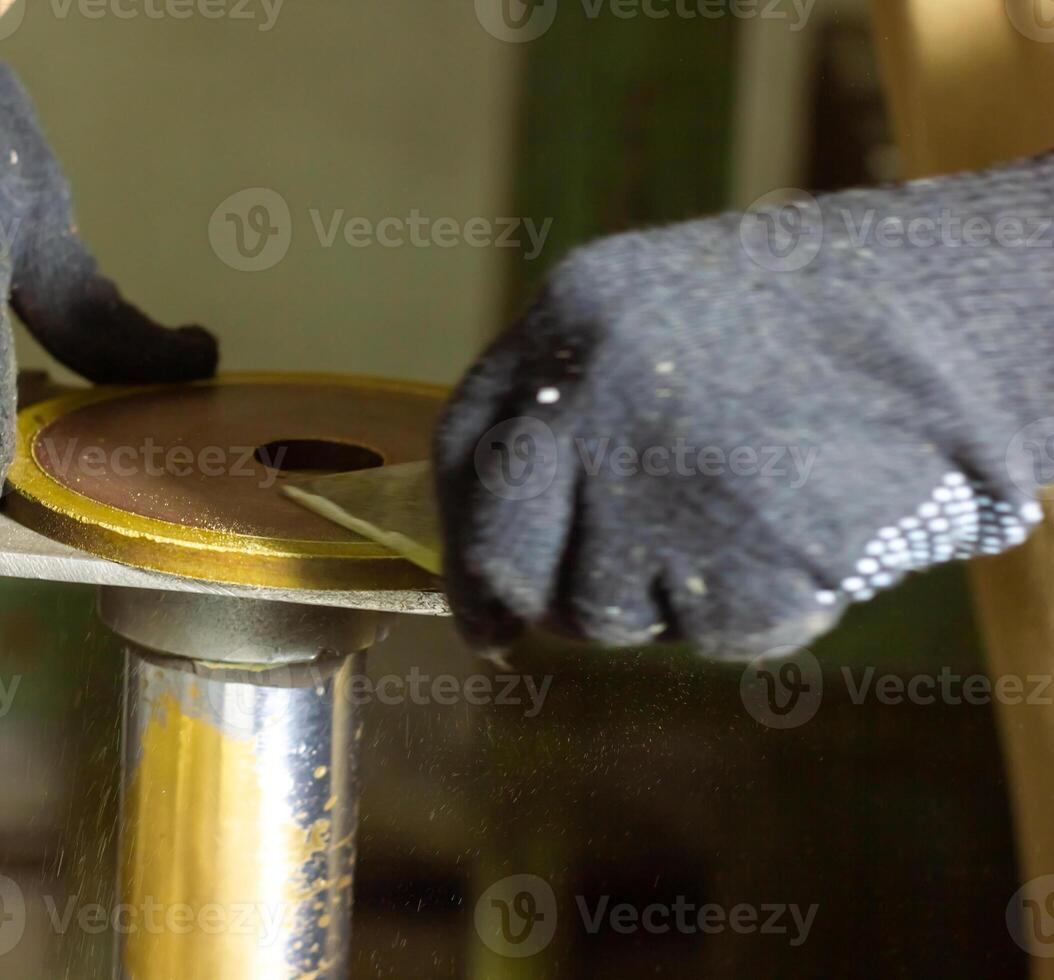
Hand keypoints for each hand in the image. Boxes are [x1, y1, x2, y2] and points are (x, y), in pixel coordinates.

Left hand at [434, 156, 1053, 657]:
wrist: (969, 318)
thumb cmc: (819, 321)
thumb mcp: (664, 315)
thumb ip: (576, 402)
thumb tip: (509, 540)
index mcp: (573, 314)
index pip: (467, 452)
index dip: (462, 543)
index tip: (479, 610)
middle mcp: (597, 396)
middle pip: (512, 556)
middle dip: (539, 601)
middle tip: (582, 611)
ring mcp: (665, 480)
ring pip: (611, 612)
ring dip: (669, 598)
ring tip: (751, 519)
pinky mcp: (743, 555)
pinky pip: (715, 633)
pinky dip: (758, 611)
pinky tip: (808, 537)